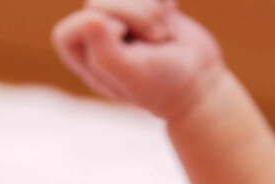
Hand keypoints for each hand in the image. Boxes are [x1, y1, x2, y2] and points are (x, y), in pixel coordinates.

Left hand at [53, 0, 223, 119]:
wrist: (198, 81)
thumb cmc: (162, 84)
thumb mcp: (132, 74)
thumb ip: (106, 52)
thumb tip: (90, 19)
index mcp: (81, 54)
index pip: (76, 24)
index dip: (104, 25)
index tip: (127, 41)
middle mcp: (93, 33)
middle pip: (100, 0)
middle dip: (136, 15)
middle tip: (156, 39)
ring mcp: (117, 15)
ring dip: (150, 7)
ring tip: (161, 34)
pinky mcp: (140, 3)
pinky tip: (169, 14)